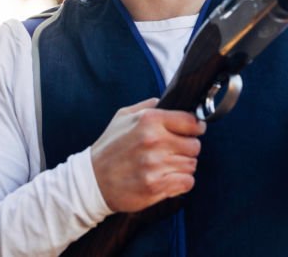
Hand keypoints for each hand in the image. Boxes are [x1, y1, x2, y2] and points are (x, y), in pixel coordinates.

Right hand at [90, 98, 205, 212]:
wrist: (91, 181)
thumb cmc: (109, 147)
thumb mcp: (122, 117)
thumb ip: (148, 106)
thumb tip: (168, 101)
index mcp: (149, 120)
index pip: (191, 121)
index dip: (196, 127)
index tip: (194, 131)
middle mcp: (154, 141)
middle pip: (194, 145)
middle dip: (188, 148)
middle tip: (176, 151)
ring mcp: (155, 165)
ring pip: (191, 164)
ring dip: (183, 166)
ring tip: (168, 165)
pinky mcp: (155, 186)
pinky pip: (187, 182)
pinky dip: (182, 182)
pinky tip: (169, 178)